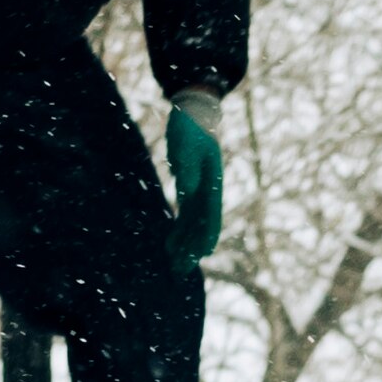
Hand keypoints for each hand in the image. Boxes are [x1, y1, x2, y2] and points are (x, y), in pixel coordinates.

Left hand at [164, 89, 224, 271]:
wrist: (191, 112)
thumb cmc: (190, 126)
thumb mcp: (185, 144)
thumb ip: (186, 168)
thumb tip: (188, 193)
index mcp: (212, 179)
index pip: (212, 212)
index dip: (208, 233)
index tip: (205, 253)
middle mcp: (208, 189)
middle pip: (202, 224)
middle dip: (193, 248)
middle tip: (182, 270)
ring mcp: (198, 190)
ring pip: (192, 224)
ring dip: (184, 245)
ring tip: (175, 266)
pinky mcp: (188, 188)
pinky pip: (183, 215)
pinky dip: (177, 231)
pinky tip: (169, 246)